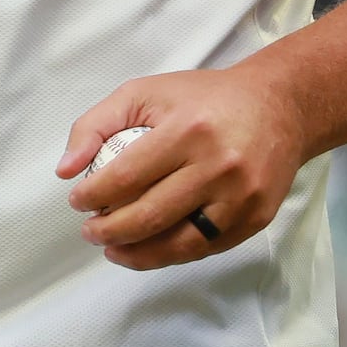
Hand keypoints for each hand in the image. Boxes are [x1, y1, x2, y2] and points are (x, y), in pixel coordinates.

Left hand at [57, 66, 307, 269]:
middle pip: (149, 217)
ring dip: (136, 254)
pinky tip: (150, 248)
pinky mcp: (257, 218)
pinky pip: (205, 249)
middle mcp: (218, 165)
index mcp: (187, 130)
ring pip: (178, 244)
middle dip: (107, 231)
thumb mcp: (145, 92)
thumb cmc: (204, 98)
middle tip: (90, 231)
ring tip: (113, 249)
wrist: (280, 106)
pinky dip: (171, 254)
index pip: (126, 176)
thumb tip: (66, 171)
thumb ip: (96, 124)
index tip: (76, 201)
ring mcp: (241, 197)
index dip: (92, 195)